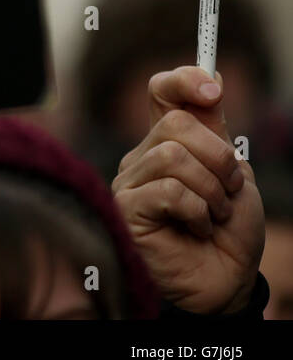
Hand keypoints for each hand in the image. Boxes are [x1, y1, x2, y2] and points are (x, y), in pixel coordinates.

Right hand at [112, 65, 264, 313]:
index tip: (212, 90)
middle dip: (218, 158)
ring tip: (214, 216)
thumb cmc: (228, 232)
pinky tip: (197, 229)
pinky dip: (198, 211)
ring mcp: (129, 183)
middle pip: (174, 124)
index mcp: (167, 143)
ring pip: (172, 156)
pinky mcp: (126, 210)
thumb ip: (216, 131)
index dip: (183, 80)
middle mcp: (142, 158)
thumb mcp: (233, 174)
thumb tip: (211, 79)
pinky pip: (168, 190)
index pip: (161, 92)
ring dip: (211, 190)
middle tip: (230, 189)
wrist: (225, 280)